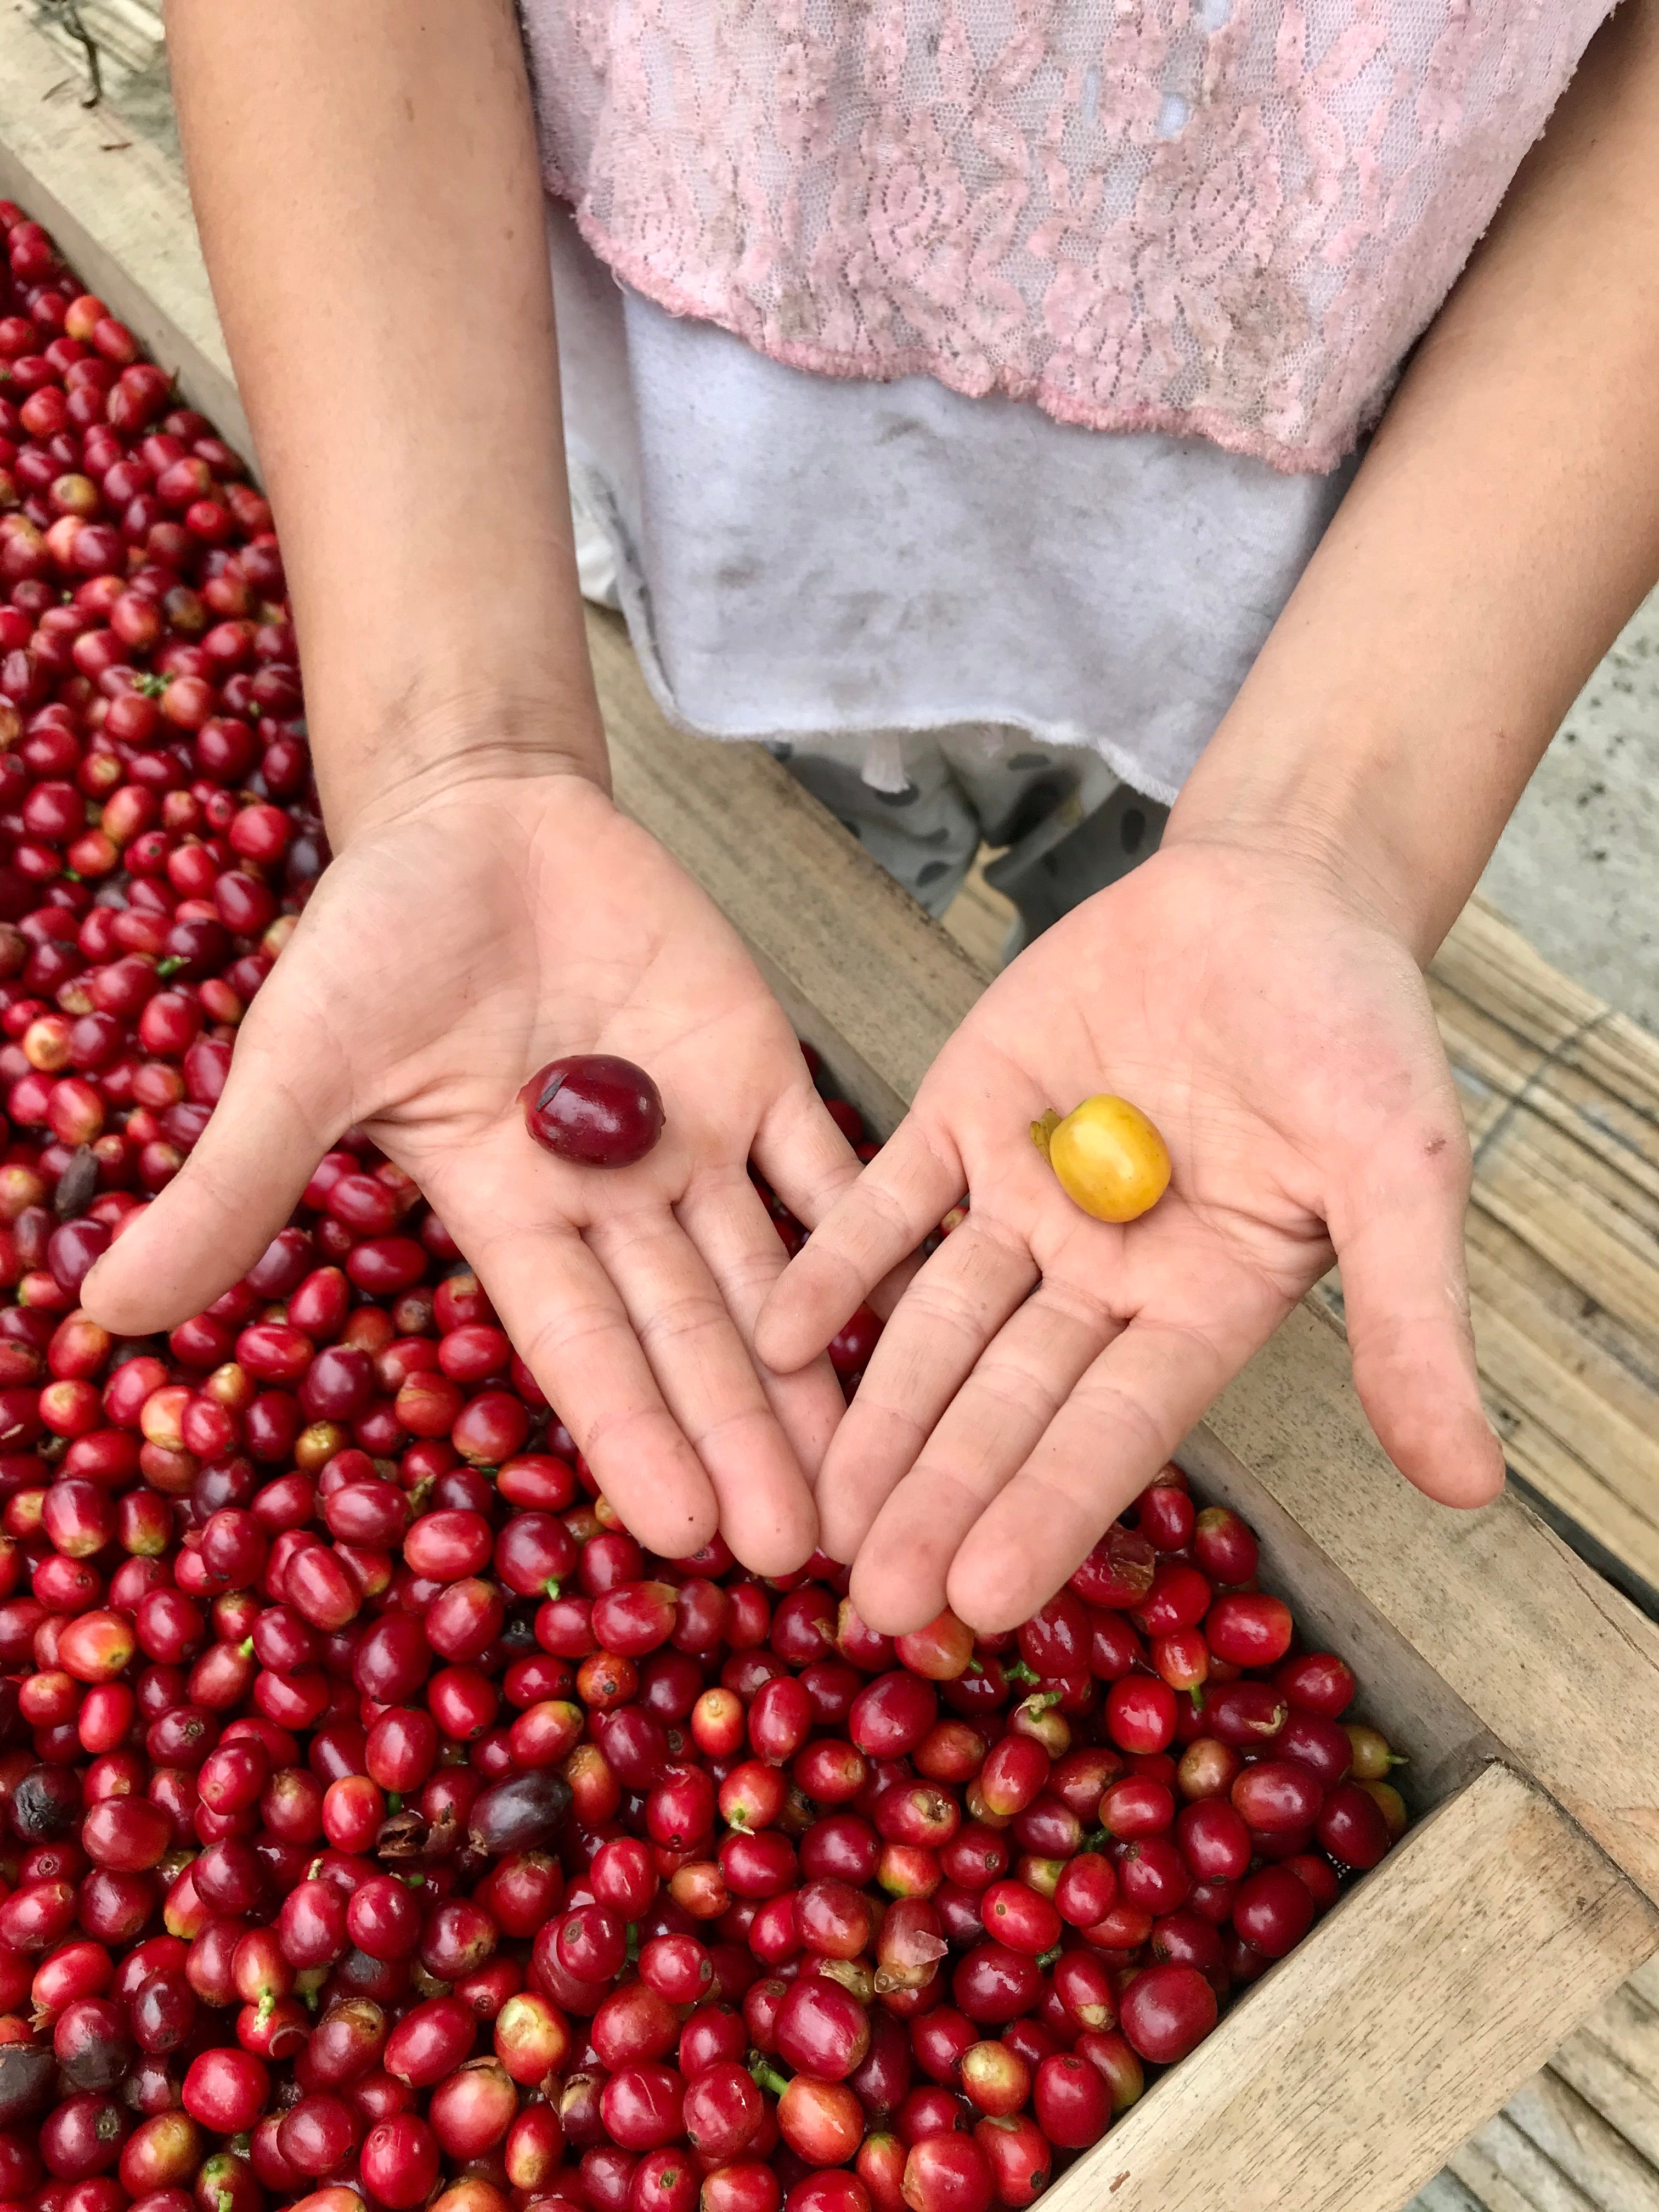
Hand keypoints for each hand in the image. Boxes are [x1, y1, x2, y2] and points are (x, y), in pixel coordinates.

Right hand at [83, 773, 854, 1572]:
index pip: (583, 1349)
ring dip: (818, 1373)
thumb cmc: (376, 939)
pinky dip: (872, 1219)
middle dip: (745, 1441)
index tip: (683, 1539)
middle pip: (693, 1337)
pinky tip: (923, 1302)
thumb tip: (105, 1311)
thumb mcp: (301, 1061)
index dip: (633, 1437)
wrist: (475, 820)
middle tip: (809, 1551)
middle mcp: (616, 1202)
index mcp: (512, 1216)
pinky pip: (828, 1150)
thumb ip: (237, 1182)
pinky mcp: (761, 1064)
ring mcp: (697, 1137)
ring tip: (878, 1474)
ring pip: (772, 1274)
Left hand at [755, 837, 1504, 1632]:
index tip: (982, 1600)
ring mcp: (1022, 1199)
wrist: (1277, 895)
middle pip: (1007, 1401)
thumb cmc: (1357, 1030)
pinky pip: (886, 1202)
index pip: (1115, 1427)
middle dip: (938, 1495)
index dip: (1048, 1508)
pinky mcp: (961, 1119)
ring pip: (936, 1324)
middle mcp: (1101, 1276)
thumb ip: (1410, 1320)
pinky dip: (833, 1262)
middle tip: (870, 1603)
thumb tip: (1472, 1488)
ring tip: (810, 1508)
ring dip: (874, 1411)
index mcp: (1202, 1306)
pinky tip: (772, 1336)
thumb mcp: (1397, 1170)